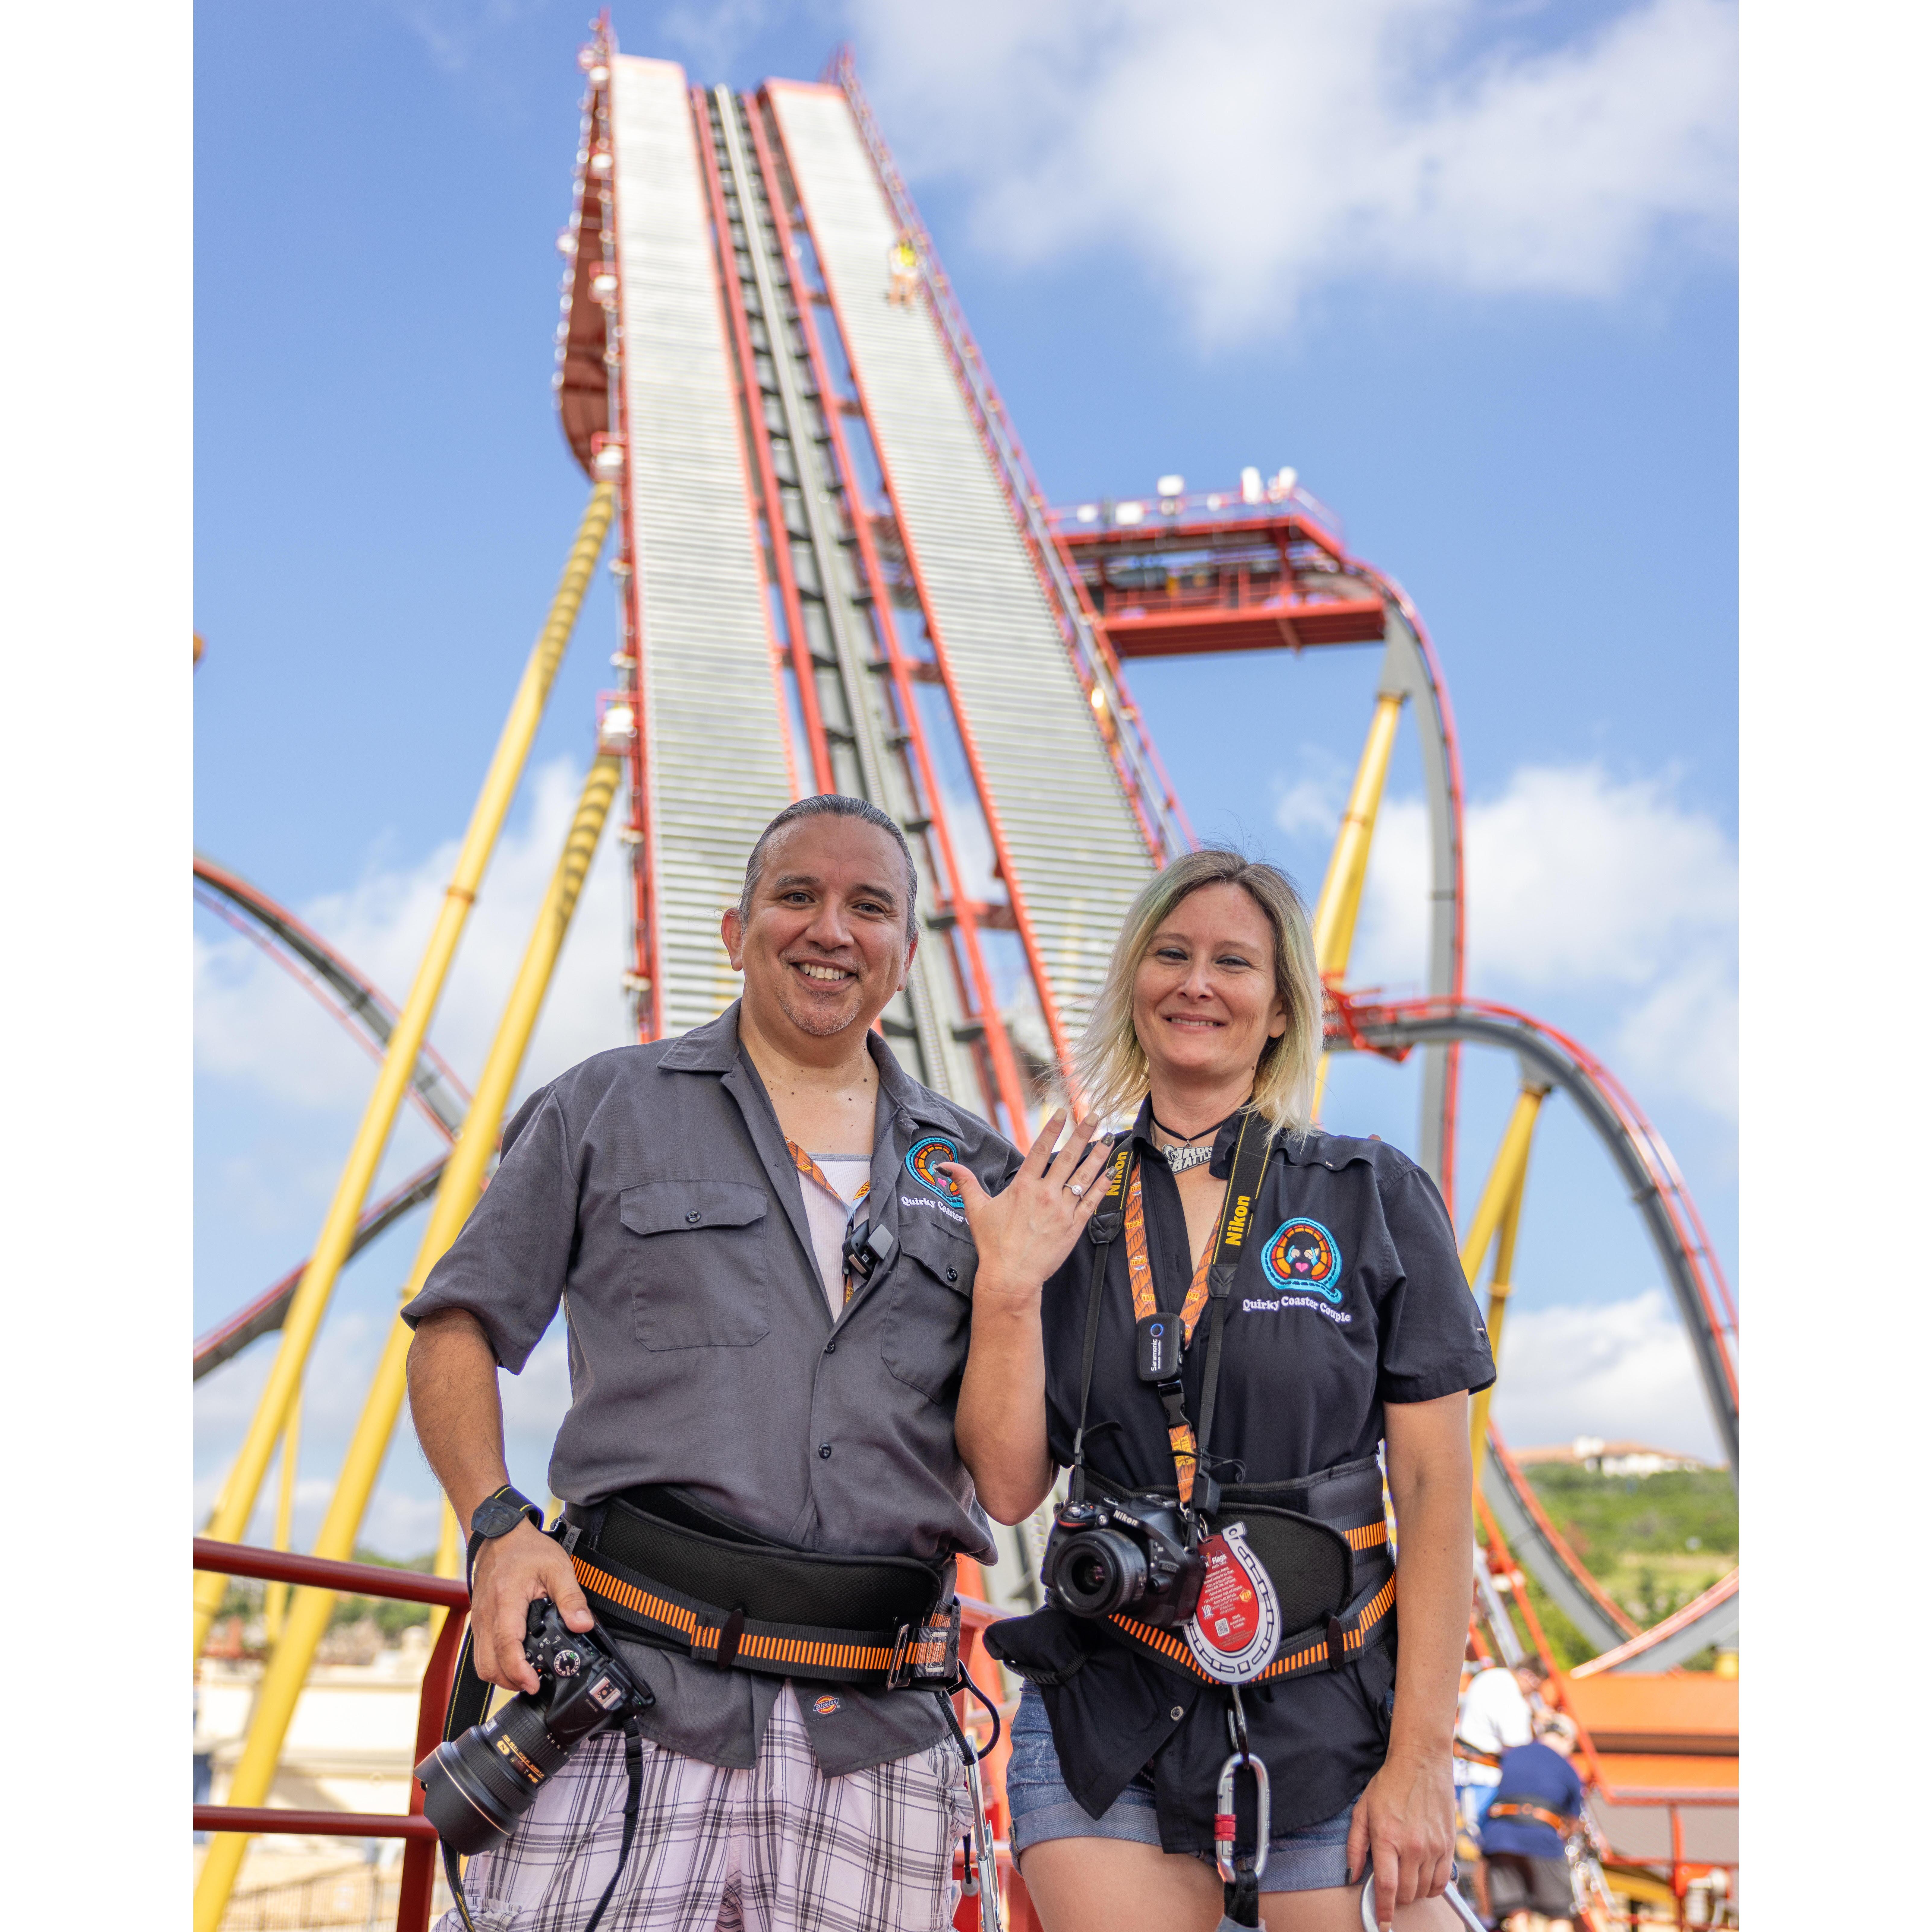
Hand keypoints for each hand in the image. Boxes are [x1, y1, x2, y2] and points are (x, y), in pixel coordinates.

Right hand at [468, 1519, 594, 1693]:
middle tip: (534, 1682)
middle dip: (510, 1681)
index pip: (506, 1647)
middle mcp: (486, 1615)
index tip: (534, 1684)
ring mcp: (479, 1620)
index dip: (518, 1671)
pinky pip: (480, 1652)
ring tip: (526, 1675)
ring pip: (481, 1663)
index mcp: (505, 1602)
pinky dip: (495, 1663)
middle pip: (488, 1664)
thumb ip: (571, 1598)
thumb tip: (584, 1625)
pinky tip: (515, 1660)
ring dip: (501, 1675)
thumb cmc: (526, 1549)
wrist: (499, 1534)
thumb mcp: (557, 1567)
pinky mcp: (479, 1621)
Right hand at [939, 1108, 1114, 1296]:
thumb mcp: (976, 1209)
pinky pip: (1092, 1200)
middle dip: (1083, 1133)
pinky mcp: (1074, 1226)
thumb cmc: (993, 1244)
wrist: (1010, 1276)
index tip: (1062, 1112)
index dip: (1052, 1129)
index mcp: (1023, 1186)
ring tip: (1109, 1137)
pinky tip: (1112, 1171)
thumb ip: (966, 1183)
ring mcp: (1062, 1209)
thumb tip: (946, 1166)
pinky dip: (1103, 1185)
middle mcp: (1045, 1194)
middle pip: (1068, 1156)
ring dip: (1098, 1155)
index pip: (1040, 1149)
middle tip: (1095, 1115)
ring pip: (1084, 1176)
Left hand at [1346, 1747, 1455, 1929]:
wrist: (1421, 1763)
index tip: (1382, 1924)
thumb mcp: (1362, 1810)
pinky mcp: (1448, 1845)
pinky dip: (1432, 1887)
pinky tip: (1423, 1876)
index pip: (1387, 1887)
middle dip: (1397, 1898)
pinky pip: (1443, 1882)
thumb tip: (1352, 1874)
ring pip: (1424, 1890)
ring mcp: (1433, 1847)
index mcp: (1387, 1837)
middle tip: (1392, 1887)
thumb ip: (1355, 1845)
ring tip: (1406, 1876)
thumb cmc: (1389, 1785)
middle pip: (1407, 1894)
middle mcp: (1412, 1846)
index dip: (1384, 1911)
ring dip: (1414, 1891)